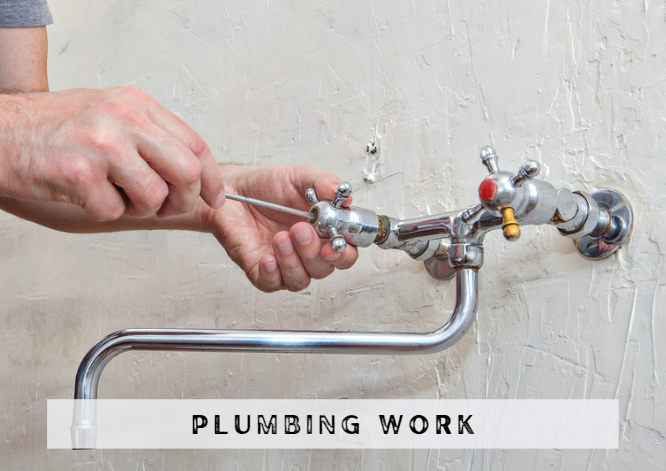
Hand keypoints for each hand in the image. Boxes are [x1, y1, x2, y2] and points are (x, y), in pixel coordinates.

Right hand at [0, 86, 224, 220]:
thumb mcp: (109, 114)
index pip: (196, 143)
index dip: (212, 177)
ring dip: (140, 209)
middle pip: (187, 171)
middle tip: (166, 206)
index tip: (214, 197)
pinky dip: (104, 212)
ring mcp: (101, 144)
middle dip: (184, 199)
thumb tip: (194, 170)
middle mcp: (122, 118)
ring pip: (155, 196)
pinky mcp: (79, 173)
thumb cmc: (51, 128)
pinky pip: (114, 211)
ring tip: (116, 195)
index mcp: (135, 103)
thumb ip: (151, 137)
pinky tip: (85, 195)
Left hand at [201, 165, 357, 291]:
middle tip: (300, 230)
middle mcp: (307, 251)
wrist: (233, 190)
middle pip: (325, 268)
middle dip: (314, 253)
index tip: (335, 241)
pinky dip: (272, 273)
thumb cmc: (266, 186)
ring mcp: (285, 263)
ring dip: (292, 260)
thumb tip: (346, 197)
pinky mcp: (261, 271)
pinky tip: (268, 257)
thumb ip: (324, 184)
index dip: (345, 252)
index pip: (346, 251)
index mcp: (323, 231)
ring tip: (280, 237)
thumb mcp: (300, 177)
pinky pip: (272, 283)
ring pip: (301, 279)